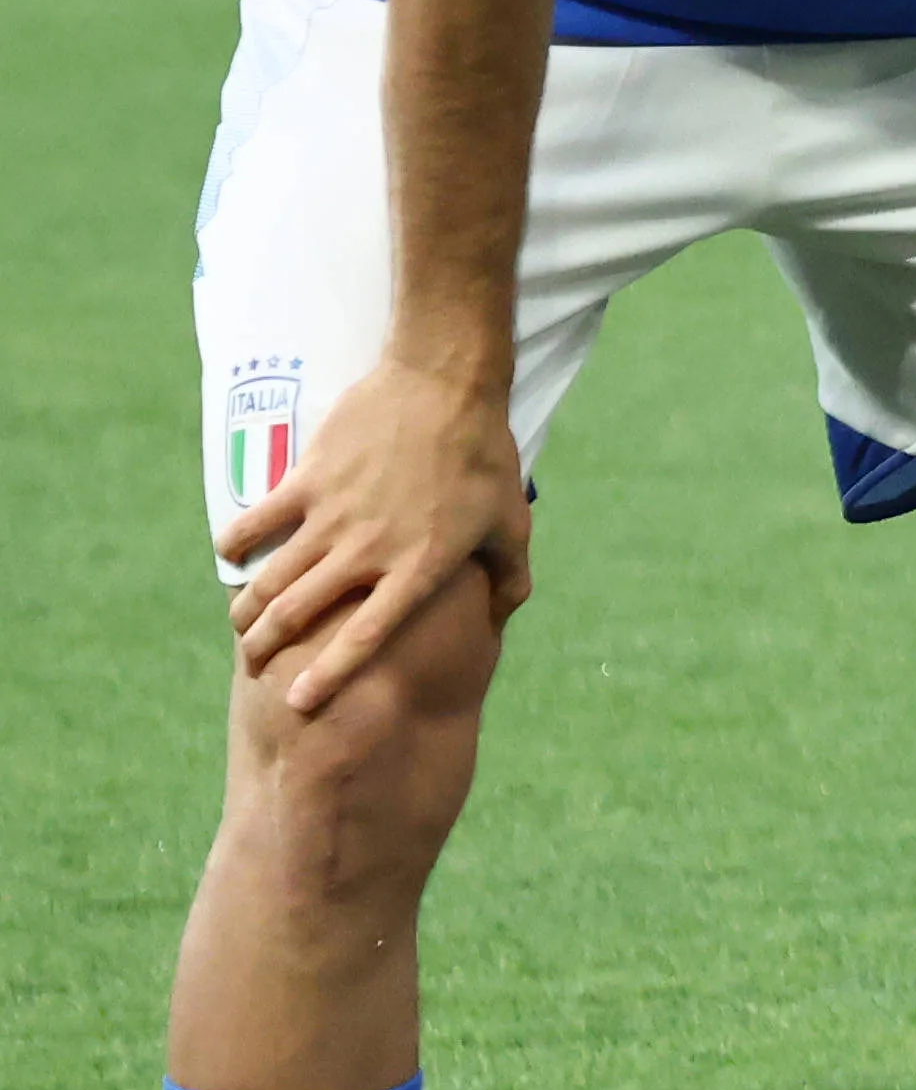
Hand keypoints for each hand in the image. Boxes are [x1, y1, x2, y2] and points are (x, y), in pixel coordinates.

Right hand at [223, 357, 537, 719]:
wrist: (445, 386)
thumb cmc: (484, 457)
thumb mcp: (511, 524)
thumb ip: (509, 580)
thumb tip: (500, 623)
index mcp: (417, 569)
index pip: (365, 638)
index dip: (329, 676)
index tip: (298, 702)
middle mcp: (367, 551)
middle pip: (298, 615)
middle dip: (266, 648)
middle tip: (254, 662)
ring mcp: (332, 516)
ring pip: (270, 578)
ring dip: (247, 609)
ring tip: (241, 626)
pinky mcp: (306, 481)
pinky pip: (255, 523)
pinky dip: (236, 545)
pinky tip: (230, 558)